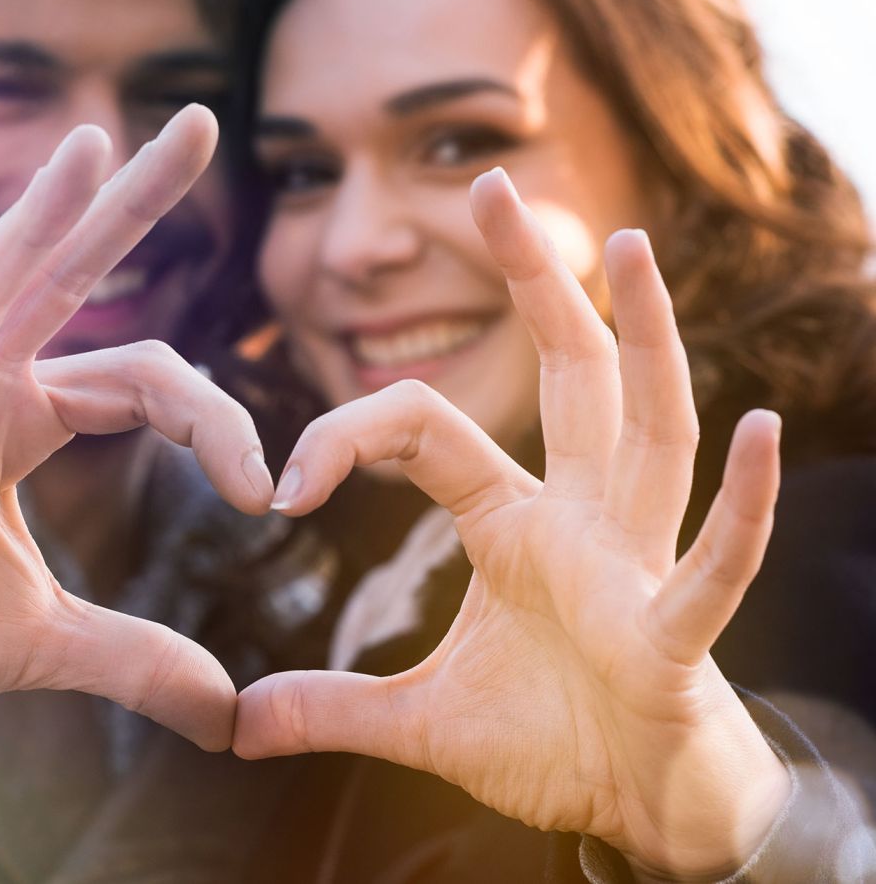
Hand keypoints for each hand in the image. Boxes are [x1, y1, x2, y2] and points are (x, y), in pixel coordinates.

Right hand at [0, 106, 273, 769]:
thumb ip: (134, 659)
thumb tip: (229, 716)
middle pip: (65, 280)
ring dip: (30, 223)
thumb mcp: (41, 642)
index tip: (267, 493)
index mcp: (21, 418)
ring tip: (89, 149)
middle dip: (133, 207)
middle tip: (204, 124)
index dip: (216, 425)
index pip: (143, 381)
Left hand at [234, 169, 789, 877]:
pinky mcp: (674, 636)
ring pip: (648, 432)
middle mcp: (583, 521)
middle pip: (568, 377)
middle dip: (535, 283)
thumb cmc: (552, 742)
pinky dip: (738, 506)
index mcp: (515, 525)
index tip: (281, 485)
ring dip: (645, 341)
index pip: (428, 430)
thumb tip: (236, 725)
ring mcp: (636, 567)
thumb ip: (333, 709)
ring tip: (626, 248)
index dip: (349, 436)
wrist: (642, 809)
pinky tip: (757, 429)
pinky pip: (711, 562)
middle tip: (492, 186)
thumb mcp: (421, 723)